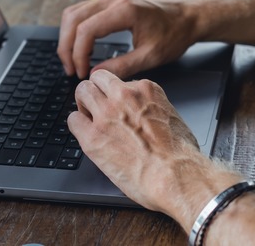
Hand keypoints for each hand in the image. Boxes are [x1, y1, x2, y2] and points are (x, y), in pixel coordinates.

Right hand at [58, 0, 201, 78]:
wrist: (190, 15)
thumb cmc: (175, 34)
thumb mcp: (151, 56)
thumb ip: (122, 66)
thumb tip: (95, 75)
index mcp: (124, 10)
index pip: (85, 30)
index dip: (78, 54)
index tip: (82, 73)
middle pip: (73, 19)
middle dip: (66, 47)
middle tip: (71, 70)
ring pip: (74, 13)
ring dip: (68, 37)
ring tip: (73, 61)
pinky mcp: (112, 0)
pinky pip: (83, 11)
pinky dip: (76, 29)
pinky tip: (81, 47)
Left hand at [69, 70, 240, 230]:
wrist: (176, 176)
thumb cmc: (180, 155)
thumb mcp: (172, 117)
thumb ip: (154, 110)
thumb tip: (146, 118)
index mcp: (145, 90)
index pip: (121, 81)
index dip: (116, 95)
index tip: (117, 105)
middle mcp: (124, 96)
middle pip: (98, 78)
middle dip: (96, 91)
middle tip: (96, 107)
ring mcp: (106, 114)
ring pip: (82, 91)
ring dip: (83, 103)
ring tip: (88, 118)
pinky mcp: (93, 136)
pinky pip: (73, 120)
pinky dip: (77, 125)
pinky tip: (86, 135)